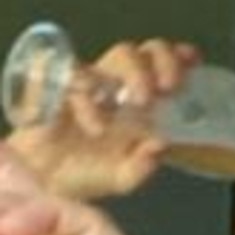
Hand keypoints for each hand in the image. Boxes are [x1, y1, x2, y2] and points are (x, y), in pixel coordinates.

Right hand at [7, 39, 199, 199]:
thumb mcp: (122, 177)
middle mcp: (117, 85)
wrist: (43, 181)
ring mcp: (88, 82)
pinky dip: (77, 88)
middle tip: (162, 90)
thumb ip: (142, 166)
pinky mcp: (54, 85)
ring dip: (124, 80)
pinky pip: (64, 68)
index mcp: (139, 100)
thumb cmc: (88, 172)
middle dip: (158, 63)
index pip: (163, 65)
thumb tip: (160, 146)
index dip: (179, 57)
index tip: (191, 62)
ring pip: (113, 57)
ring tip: (125, 115)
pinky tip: (87, 117)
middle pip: (142, 53)